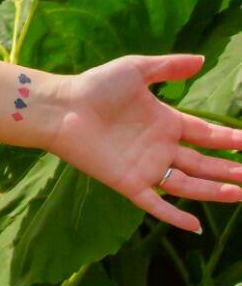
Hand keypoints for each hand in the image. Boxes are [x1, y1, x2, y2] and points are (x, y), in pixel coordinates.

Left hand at [44, 54, 241, 232]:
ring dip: (214, 191)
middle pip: (203, 163)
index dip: (231, 140)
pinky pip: (155, 204)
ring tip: (240, 193)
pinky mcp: (127, 182)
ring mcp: (145, 167)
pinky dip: (174, 216)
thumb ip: (168, 67)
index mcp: (166, 122)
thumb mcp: (136, 71)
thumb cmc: (94, 86)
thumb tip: (202, 58)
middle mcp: (160, 147)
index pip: (207, 135)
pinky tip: (196, 226)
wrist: (60, 108)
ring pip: (188, 184)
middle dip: (230, 169)